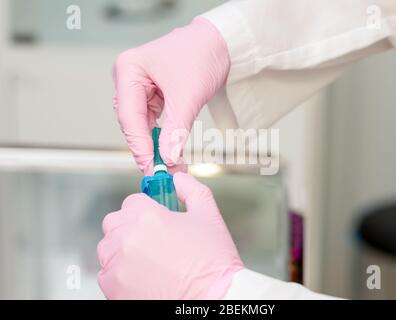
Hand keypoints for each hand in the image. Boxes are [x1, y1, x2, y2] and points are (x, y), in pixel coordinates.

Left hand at [97, 172, 243, 298]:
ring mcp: (117, 265)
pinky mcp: (113, 289)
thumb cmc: (213, 262)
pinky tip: (143, 277)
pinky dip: (120, 274)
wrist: (213, 300)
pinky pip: (106, 274)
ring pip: (108, 248)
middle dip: (131, 226)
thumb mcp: (209, 216)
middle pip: (115, 222)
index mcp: (146, 216)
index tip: (156, 218)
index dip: (147, 209)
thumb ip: (191, 190)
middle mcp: (126, 238)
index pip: (132, 201)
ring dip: (123, 250)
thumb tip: (178, 179)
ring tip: (150, 261)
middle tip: (153, 240)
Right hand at [113, 17, 229, 174]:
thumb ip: (175, 130)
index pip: (129, 115)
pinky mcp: (153, 93)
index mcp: (129, 70)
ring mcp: (140, 85)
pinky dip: (162, 136)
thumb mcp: (187, 97)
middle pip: (132, 121)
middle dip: (147, 147)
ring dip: (155, 144)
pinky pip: (153, 120)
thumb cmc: (202, 56)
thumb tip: (168, 157)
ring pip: (142, 124)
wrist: (220, 44)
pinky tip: (169, 151)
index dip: (139, 145)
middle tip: (159, 171)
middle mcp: (129, 77)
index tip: (150, 167)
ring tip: (168, 165)